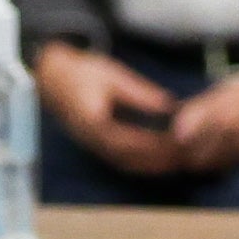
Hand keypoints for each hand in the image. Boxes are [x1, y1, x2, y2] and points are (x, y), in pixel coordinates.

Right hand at [34, 41, 179, 169]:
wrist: (53, 79)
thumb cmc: (82, 72)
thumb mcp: (112, 76)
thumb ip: (139, 93)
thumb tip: (169, 106)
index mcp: (94, 122)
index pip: (129, 140)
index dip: (154, 145)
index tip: (177, 142)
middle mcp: (92, 140)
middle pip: (129, 159)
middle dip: (157, 160)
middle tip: (185, 157)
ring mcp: (92, 146)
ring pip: (126, 164)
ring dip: (152, 166)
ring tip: (179, 163)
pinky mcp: (96, 147)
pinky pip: (121, 161)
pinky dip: (142, 163)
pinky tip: (161, 161)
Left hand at [157, 45, 238, 175]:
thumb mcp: (228, 87)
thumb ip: (202, 106)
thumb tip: (176, 121)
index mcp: (221, 106)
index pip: (182, 133)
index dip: (171, 139)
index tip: (165, 139)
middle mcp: (232, 127)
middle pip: (193, 155)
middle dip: (182, 156)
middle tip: (177, 152)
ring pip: (210, 166)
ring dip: (199, 163)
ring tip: (194, 156)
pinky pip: (230, 167)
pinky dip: (219, 165)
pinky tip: (217, 156)